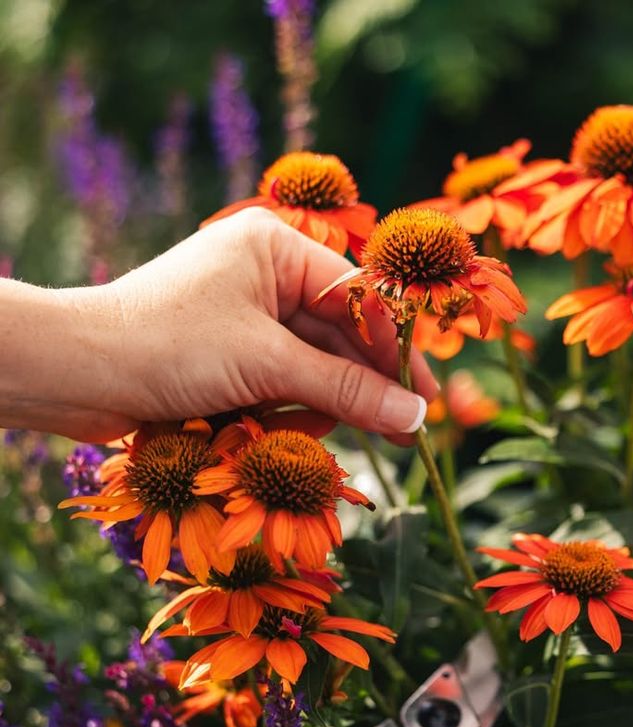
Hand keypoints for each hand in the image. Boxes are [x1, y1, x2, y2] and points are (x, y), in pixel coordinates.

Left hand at [1, 208, 436, 442]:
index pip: (358, 299)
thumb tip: (415, 417)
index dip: (394, 352)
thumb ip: (346, 390)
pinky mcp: (227, 355)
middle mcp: (263, 275)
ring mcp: (244, 317)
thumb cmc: (168, 345)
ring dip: (327, 404)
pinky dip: (292, 410)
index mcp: (276, 249)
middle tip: (405, 432)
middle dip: (365, 385)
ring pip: (311, 365)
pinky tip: (300, 435)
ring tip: (357, 440)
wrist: (77, 374)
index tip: (425, 398)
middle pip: (338, 335)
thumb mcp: (268, 365)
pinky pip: (280, 382)